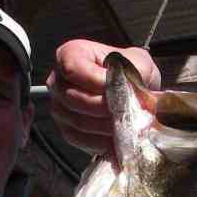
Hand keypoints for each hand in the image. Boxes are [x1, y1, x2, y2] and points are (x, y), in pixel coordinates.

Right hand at [47, 39, 160, 154]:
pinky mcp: (68, 132)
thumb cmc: (131, 74)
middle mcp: (58, 82)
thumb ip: (131, 72)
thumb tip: (126, 92)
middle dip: (104, 108)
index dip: (95, 81)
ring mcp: (60, 109)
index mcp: (71, 55)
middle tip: (127, 111)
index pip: (72, 68)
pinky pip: (81, 140)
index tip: (117, 88)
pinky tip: (117, 137)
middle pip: (74, 99)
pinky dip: (102, 141)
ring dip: (106, 126)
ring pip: (79, 122)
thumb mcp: (138, 63)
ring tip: (127, 124)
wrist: (134, 95)